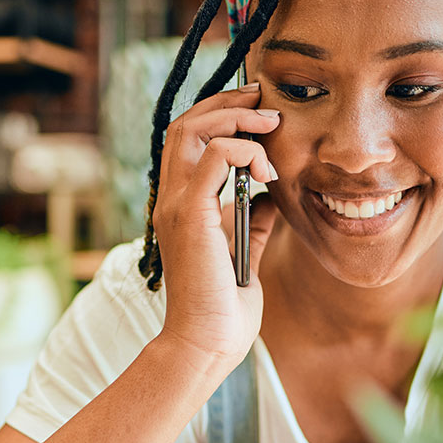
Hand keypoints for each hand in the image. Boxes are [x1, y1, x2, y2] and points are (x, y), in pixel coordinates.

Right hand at [152, 83, 279, 370]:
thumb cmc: (224, 307)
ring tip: (270, 125)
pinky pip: (214, 157)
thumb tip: (266, 196)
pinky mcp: (192, 215)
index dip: (220, 113)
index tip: (259, 109)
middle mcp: (172, 198)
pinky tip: (266, 170)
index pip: (188, 139)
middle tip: (265, 100)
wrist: (209, 342)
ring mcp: (177, 205)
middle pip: (185, 123)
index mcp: (182, 205)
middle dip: (228, 102)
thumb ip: (251, 221)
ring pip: (193, 129)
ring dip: (235, 118)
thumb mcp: (244, 253)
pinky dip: (243, 150)